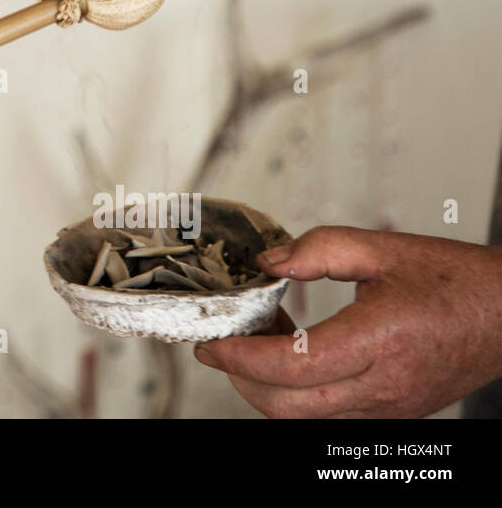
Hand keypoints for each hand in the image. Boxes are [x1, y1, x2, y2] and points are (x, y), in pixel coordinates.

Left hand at [192, 226, 501, 417]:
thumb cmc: (456, 282)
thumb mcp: (381, 248)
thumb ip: (318, 249)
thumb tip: (270, 264)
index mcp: (379, 340)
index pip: (291, 366)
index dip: (242, 358)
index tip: (213, 342)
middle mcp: (384, 385)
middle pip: (288, 406)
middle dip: (242, 380)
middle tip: (223, 346)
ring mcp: (390, 407)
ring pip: (306, 420)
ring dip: (268, 391)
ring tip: (260, 346)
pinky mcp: (394, 414)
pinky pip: (330, 419)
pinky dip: (298, 398)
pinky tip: (295, 360)